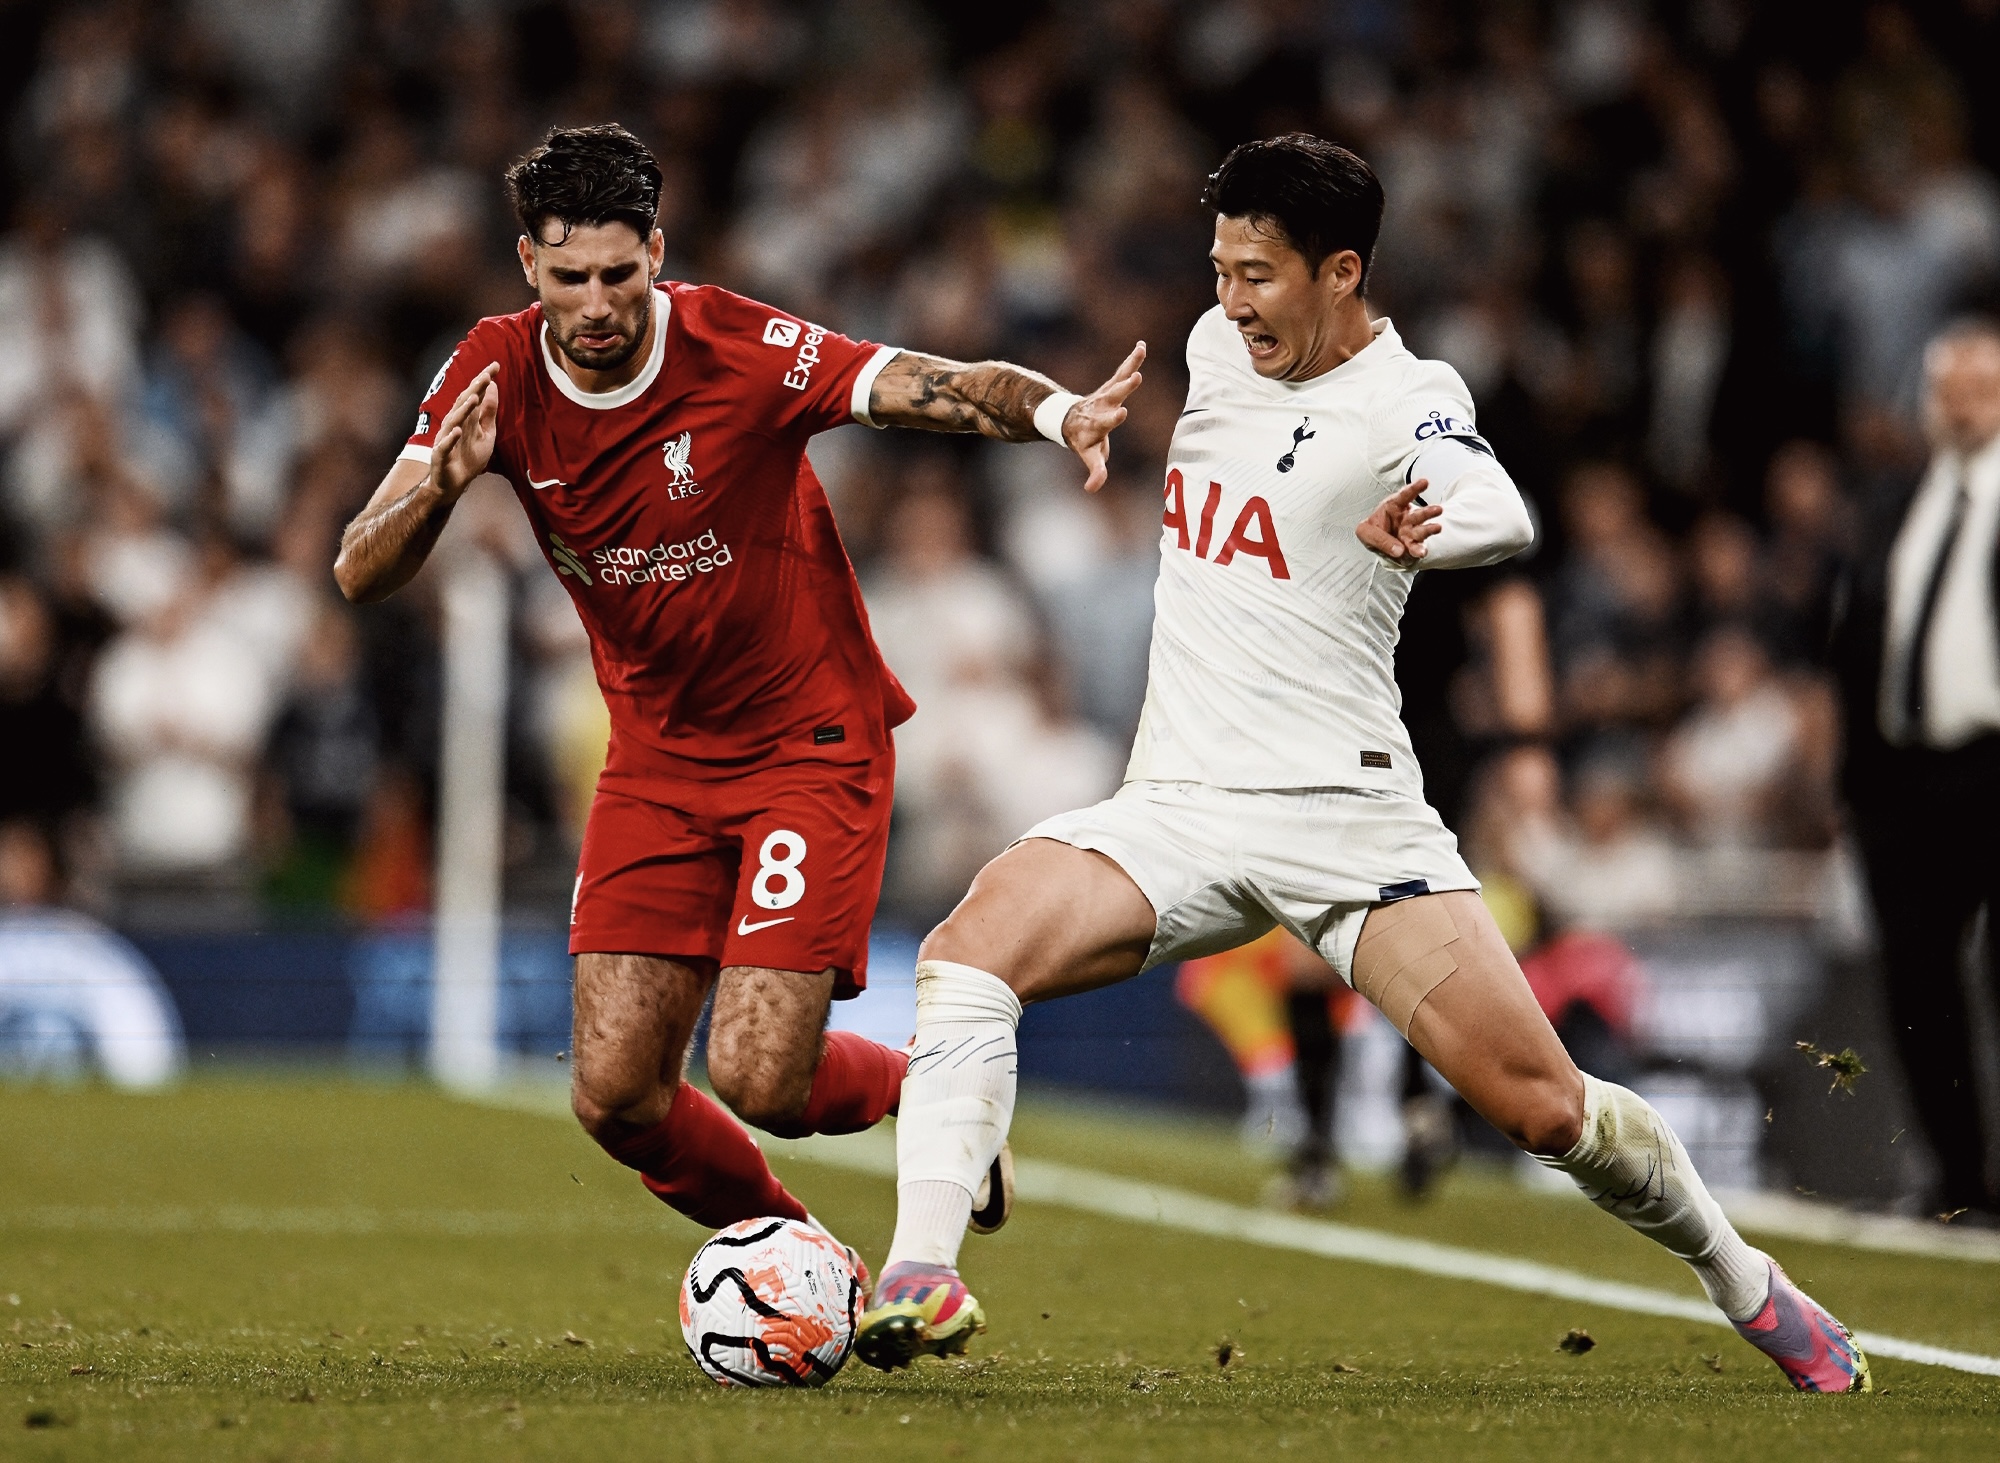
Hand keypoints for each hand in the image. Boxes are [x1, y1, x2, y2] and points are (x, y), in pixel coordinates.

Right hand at [429, 363, 499, 501]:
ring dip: (463, 409)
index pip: (475, 394)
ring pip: (454, 421)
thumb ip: (488, 411)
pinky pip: (445, 446)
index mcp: (466, 418)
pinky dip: (450, 438)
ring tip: (474, 397)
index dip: (484, 380)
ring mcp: (446, 439)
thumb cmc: (468, 457)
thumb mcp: (486, 433)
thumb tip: (493, 385)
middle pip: (464, 403)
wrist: (454, 485)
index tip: (496, 365)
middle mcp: (454, 424)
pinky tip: (457, 431)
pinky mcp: (441, 456)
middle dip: (474, 389)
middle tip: (486, 375)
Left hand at [1063, 342, 1145, 492]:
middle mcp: (1100, 407)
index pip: (1105, 422)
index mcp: (1095, 425)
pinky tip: (1142, 346)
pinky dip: (1132, 360)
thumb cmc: (1084, 441)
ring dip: (1130, 367)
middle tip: (1135, 378)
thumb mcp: (1089, 456)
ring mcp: (1105, 395)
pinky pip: (1122, 371)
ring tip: (1141, 354)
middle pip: (1112, 397)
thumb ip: (1094, 471)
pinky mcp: (1111, 386)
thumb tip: (1091, 489)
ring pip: (1118, 380)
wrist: (1068, 420)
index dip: (1113, 418)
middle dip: (1123, 389)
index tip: (1122, 412)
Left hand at [1356, 479, 1441, 562]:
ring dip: (1429, 529)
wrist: (1379, 546)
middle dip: (1428, 512)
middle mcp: (1406, 518)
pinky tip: (1422, 552)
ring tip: (1437, 528)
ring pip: (1421, 529)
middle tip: (1438, 509)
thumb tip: (1399, 550)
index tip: (1424, 482)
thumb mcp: (1366, 532)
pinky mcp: (1412, 546)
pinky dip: (1420, 550)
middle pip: (1418, 514)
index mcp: (1393, 507)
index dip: (1414, 489)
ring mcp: (1411, 532)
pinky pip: (1417, 547)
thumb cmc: (1373, 532)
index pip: (1404, 496)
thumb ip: (1379, 539)